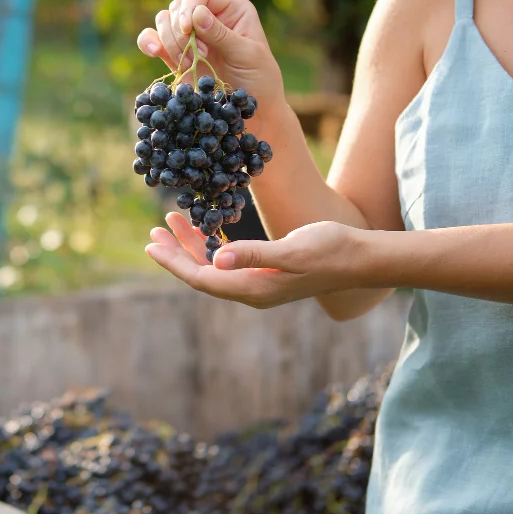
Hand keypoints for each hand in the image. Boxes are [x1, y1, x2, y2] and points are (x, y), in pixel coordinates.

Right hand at [135, 0, 286, 113]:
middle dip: (182, 32)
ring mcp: (191, 36)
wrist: (250, 110)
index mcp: (231, 9)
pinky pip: (153, 40)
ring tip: (189, 65)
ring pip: (164, 21)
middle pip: (179, 6)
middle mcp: (208, 17)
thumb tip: (196, 14)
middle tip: (199, 56)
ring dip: (170, 42)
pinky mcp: (176, 55)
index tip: (188, 29)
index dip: (189, 5)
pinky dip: (149, 42)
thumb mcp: (247, 55)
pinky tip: (154, 51)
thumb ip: (222, 34)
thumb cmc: (259, 79)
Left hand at [145, 213, 368, 308]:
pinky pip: (229, 261)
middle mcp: (251, 291)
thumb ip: (255, 255)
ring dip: (191, 245)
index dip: (174, 262)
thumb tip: (219, 259)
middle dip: (175, 252)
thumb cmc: (330, 250)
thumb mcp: (292, 249)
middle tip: (154, 231)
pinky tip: (204, 229)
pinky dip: (212, 244)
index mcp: (253, 289)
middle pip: (201, 274)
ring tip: (172, 222)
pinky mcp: (265, 273)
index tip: (152, 245)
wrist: (361, 259)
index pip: (202, 278)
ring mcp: (257, 284)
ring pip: (213, 266)